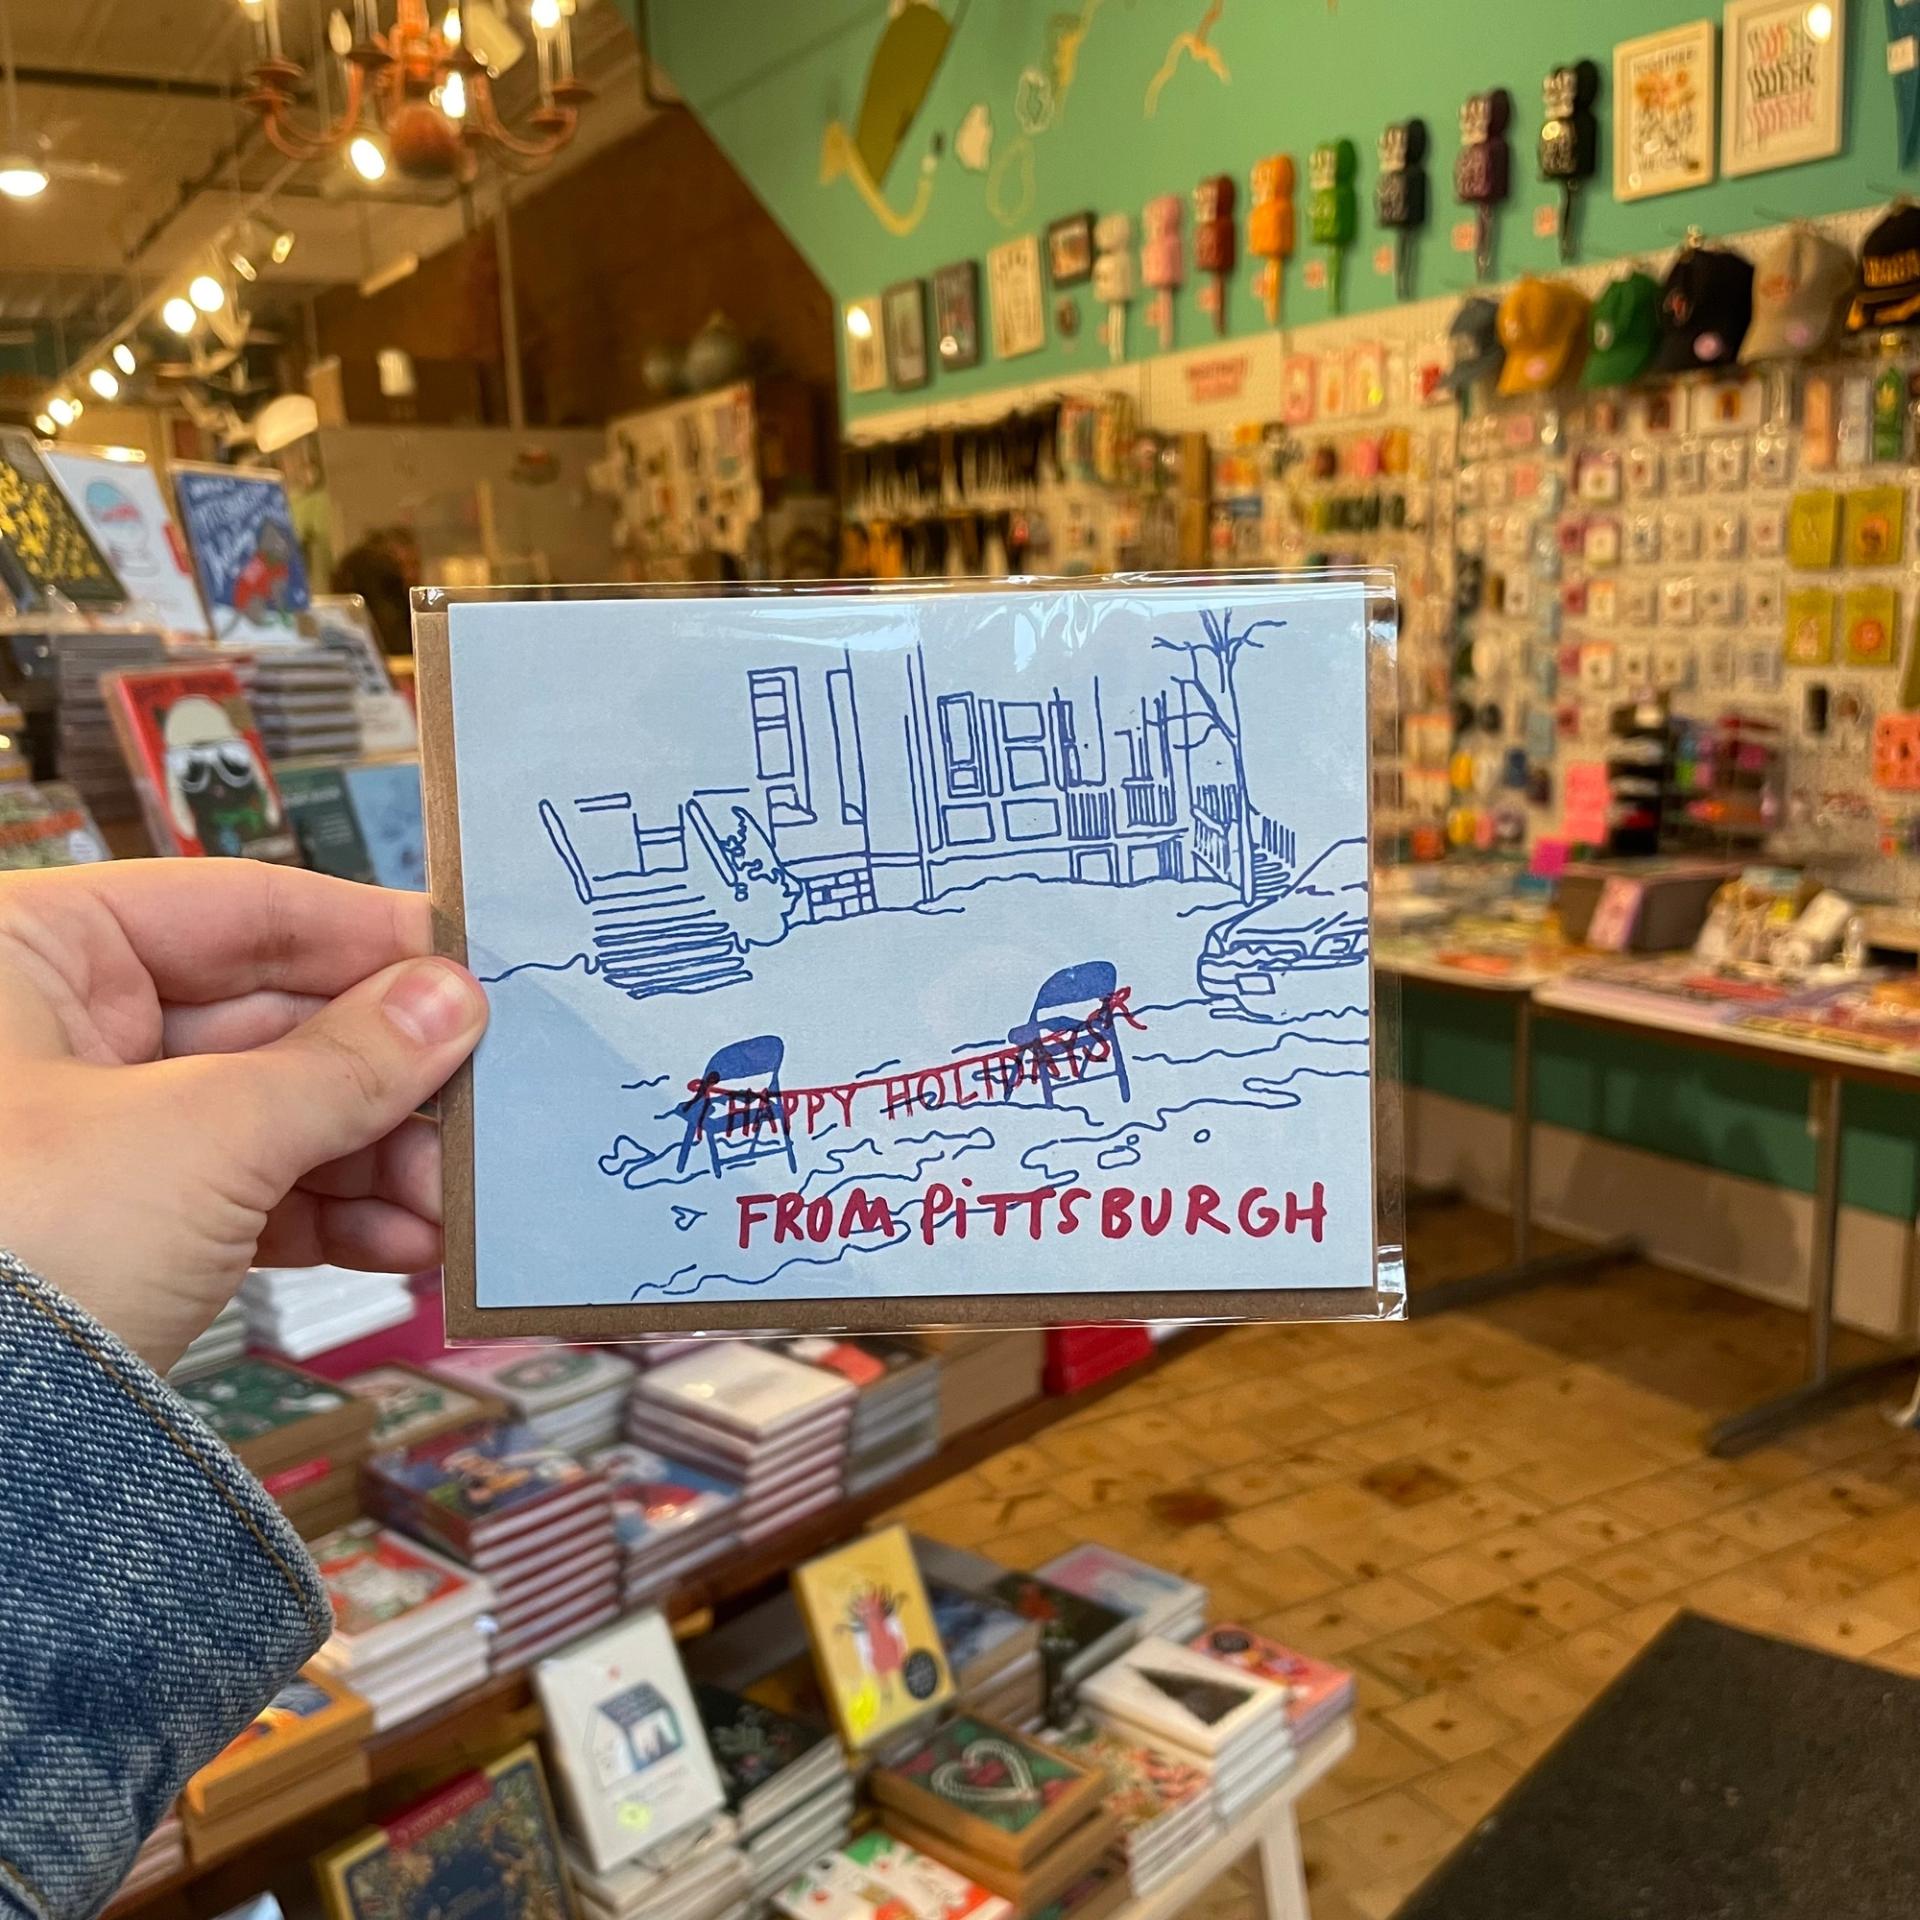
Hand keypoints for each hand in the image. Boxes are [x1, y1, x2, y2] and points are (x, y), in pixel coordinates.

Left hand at [0, 860, 487, 1370]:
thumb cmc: (4, 1263)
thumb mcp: (199, 1140)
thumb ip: (341, 1064)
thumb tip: (449, 1002)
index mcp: (32, 955)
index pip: (238, 909)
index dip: (368, 937)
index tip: (469, 966)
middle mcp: (52, 1031)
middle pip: (274, 1019)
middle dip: (390, 1079)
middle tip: (484, 1105)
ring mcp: (88, 1134)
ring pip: (275, 1114)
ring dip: (381, 1160)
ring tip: (453, 1201)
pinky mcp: (118, 1226)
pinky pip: (252, 1194)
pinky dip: (335, 1218)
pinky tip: (407, 1242)